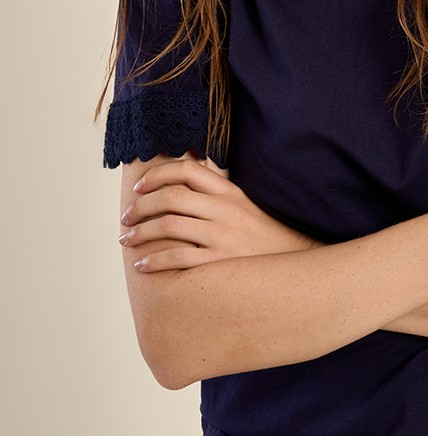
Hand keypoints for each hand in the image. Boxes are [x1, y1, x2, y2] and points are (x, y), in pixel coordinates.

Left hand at [119, 155, 320, 272]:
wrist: (294, 264)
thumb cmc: (262, 237)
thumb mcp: (244, 206)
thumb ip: (216, 194)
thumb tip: (181, 183)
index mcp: (230, 191)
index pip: (187, 170)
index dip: (157, 175)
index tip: (140, 188)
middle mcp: (226, 209)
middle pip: (171, 197)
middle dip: (140, 206)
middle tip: (125, 217)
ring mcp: (224, 236)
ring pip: (170, 225)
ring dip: (141, 232)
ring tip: (127, 240)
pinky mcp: (222, 263)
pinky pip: (179, 259)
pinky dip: (154, 260)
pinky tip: (142, 266)